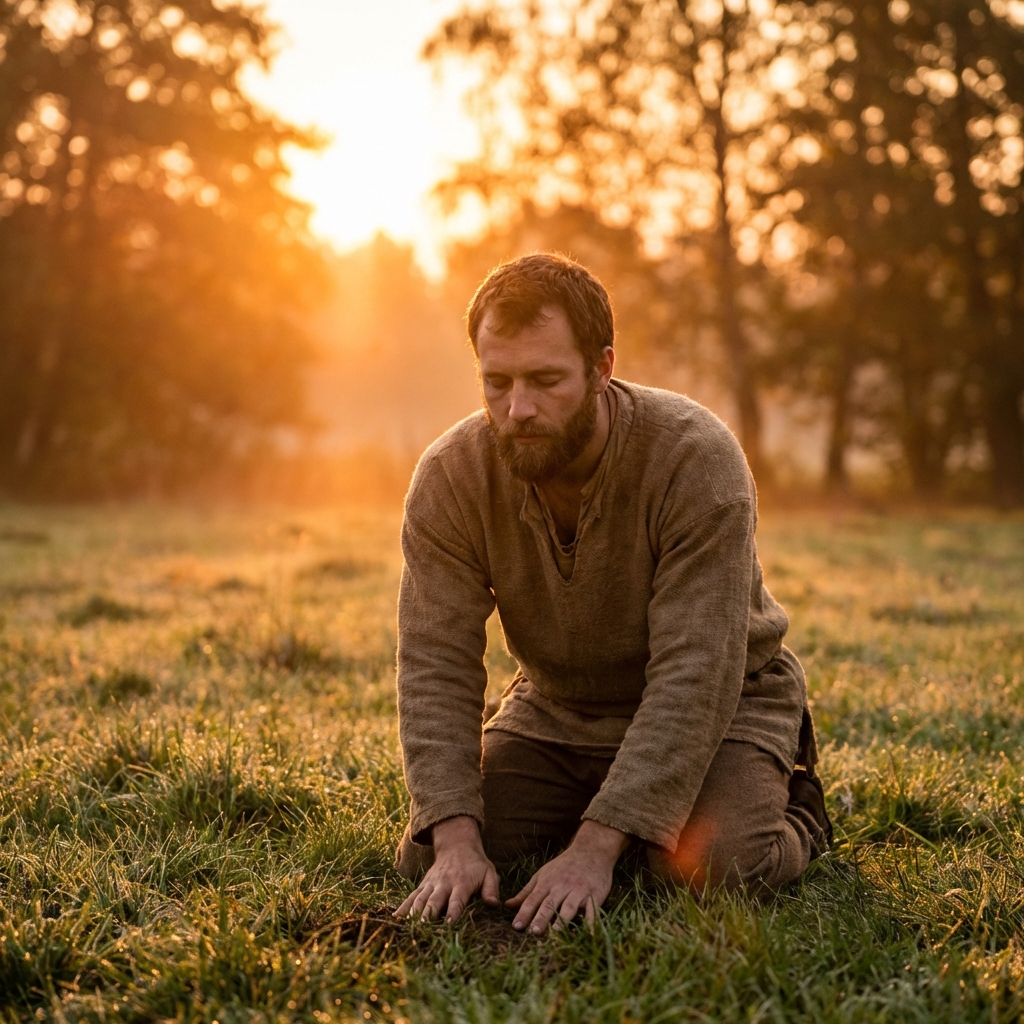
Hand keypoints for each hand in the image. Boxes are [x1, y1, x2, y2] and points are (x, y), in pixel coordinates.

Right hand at [394, 816, 499, 922]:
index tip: (448, 925)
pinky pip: (411, 896)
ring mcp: (431, 884)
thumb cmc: (476, 864)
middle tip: (422, 928)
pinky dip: (403, 906)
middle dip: (428, 915)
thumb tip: (494, 905)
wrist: (457, 844)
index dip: (452, 913)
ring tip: (408, 927)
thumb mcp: (489, 873)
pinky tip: (395, 918)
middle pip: (434, 900)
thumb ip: (491, 889)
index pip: (457, 900)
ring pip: (420, 899)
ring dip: (413, 912)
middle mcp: (444, 884)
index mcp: (462, 883)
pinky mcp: (423, 885)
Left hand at [506, 820, 628, 933]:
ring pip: (568, 907)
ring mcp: (578, 890)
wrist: (591, 851)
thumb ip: (526, 893)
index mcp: (547, 883)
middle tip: (533, 933)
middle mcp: (562, 886)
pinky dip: (590, 924)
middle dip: (541, 918)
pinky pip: (592, 911)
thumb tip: (507, 906)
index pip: (533, 899)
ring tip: (555, 934)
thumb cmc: (564, 866)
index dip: (524, 913)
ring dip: (561, 921)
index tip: (516, 927)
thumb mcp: (543, 875)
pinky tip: (588, 936)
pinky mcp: (594, 895)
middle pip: (549, 904)